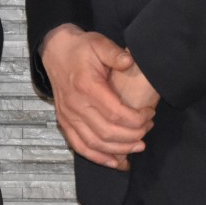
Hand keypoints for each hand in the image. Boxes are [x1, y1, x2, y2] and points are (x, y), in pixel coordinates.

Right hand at [39, 25, 154, 169]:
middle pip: (107, 132)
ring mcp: (68, 116)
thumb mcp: (99, 42)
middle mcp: (76, 105)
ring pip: (95, 143)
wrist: (55, 51)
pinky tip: (114, 162)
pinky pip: (80, 147)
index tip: (149, 114)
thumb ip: (115, 53)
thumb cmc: (80, 49)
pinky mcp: (65, 122)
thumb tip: (129, 62)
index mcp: (87, 87)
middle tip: (147, 129)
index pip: (116, 113)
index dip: (136, 119)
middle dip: (132, 136)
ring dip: (118, 150)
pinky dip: (98, 158)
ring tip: (138, 147)